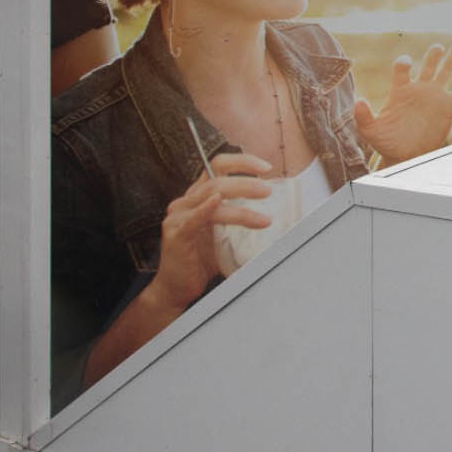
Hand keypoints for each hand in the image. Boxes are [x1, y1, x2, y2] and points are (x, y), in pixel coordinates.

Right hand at [146, 153, 276, 311]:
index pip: (217, 166)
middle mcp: (185, 201)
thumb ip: (239, 219)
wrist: (177, 288)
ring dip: (241, 206)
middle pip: (217, 180)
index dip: (242, 162)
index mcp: (198, 196)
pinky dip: (207, 209)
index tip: (266, 167)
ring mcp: (178, 216)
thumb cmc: (202, 261)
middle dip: (246, 183)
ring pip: (212, 198)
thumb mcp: (225, 234)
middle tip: (268, 192)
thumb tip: (274, 214)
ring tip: (264, 217)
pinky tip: (219, 203)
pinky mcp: (176, 234)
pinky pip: (193, 218)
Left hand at [353, 43, 451, 163]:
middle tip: (438, 47)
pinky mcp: (447, 106)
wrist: (404, 155)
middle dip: (433, 56)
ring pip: (444, 74)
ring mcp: (434, 96)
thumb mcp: (370, 130)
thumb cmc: (386, 142)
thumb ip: (363, 116)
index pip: (402, 70)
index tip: (406, 63)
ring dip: (450, 61)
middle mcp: (418, 89)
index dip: (403, 64)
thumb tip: (359, 101)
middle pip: (427, 66)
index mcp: (400, 90)